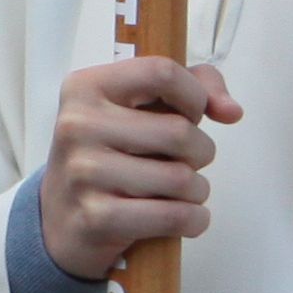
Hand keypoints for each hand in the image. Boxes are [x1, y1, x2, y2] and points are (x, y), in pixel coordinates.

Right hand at [41, 57, 244, 282]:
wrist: (60, 220)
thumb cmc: (110, 156)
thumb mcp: (136, 109)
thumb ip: (193, 86)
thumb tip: (231, 111)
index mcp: (86, 87)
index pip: (162, 72)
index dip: (194, 95)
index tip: (193, 115)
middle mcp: (78, 125)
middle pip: (179, 131)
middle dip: (202, 151)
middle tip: (190, 161)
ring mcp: (84, 172)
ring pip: (181, 178)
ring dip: (198, 189)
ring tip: (185, 191)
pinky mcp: (96, 217)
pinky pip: (172, 216)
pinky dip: (194, 220)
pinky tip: (188, 217)